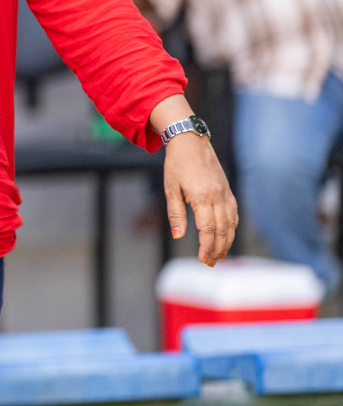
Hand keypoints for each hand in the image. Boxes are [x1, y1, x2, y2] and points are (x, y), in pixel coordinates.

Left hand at [164, 130, 237, 265]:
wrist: (191, 142)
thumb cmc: (176, 165)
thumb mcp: (170, 189)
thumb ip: (176, 214)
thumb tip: (179, 236)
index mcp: (202, 197)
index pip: (208, 230)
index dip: (206, 247)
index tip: (202, 259)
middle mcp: (218, 197)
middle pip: (223, 230)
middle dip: (217, 249)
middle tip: (210, 262)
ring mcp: (225, 193)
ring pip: (231, 224)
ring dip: (227, 241)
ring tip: (219, 254)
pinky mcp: (228, 191)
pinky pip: (234, 214)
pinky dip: (232, 228)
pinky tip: (226, 236)